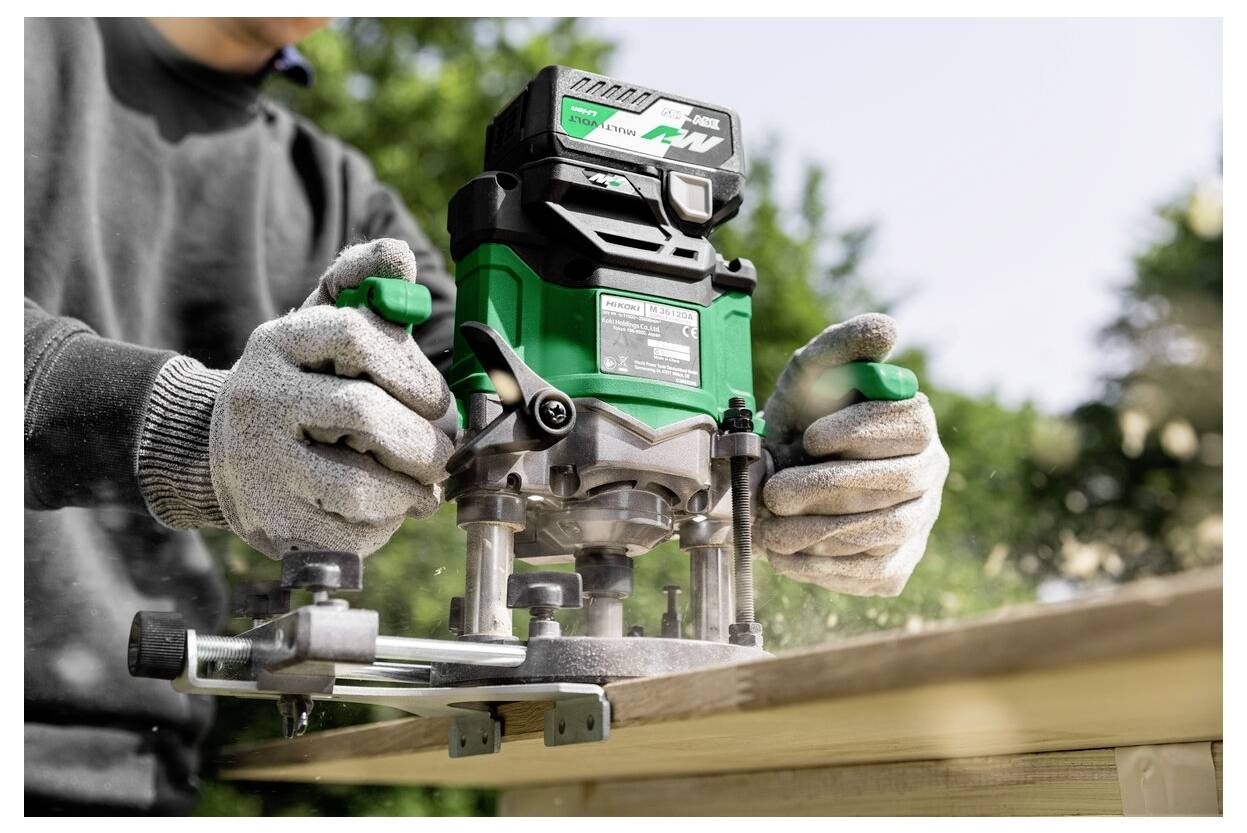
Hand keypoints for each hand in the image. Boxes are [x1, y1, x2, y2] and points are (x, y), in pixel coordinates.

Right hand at [206, 239, 452, 557]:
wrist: (218, 451)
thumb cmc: (298, 384)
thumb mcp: (319, 326)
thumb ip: (362, 285)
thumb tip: (398, 255)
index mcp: (278, 344)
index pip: (356, 335)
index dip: (414, 372)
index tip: (436, 402)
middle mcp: (260, 401)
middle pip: (363, 414)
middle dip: (422, 439)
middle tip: (442, 453)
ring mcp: (258, 466)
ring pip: (357, 486)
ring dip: (408, 490)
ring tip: (421, 485)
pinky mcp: (268, 521)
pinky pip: (347, 533)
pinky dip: (384, 526)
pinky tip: (387, 510)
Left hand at [756, 314, 948, 595]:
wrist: (777, 475)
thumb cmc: (800, 419)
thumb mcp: (811, 374)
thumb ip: (842, 347)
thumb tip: (886, 331)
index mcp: (915, 421)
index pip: (907, 426)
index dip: (858, 432)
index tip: (810, 437)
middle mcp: (928, 472)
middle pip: (897, 483)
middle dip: (828, 488)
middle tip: (776, 493)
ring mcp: (917, 522)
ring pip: (884, 531)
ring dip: (820, 529)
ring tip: (772, 525)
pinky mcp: (895, 566)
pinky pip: (872, 573)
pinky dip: (825, 567)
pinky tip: (787, 554)